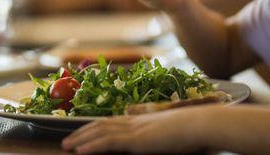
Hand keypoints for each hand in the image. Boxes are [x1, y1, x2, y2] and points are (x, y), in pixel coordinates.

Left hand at [62, 109, 202, 153]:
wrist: (202, 123)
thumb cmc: (193, 129)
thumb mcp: (169, 127)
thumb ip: (154, 128)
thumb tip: (146, 128)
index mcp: (142, 119)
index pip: (113, 121)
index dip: (96, 126)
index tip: (84, 132)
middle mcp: (135, 120)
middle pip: (102, 124)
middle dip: (83, 132)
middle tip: (67, 141)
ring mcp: (135, 129)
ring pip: (101, 132)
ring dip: (81, 139)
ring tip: (67, 146)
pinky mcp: (137, 139)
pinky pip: (108, 142)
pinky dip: (92, 146)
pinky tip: (80, 151)